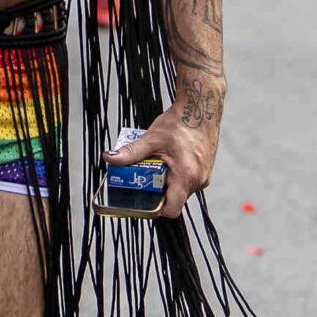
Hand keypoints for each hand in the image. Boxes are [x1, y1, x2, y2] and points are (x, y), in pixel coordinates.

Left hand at [109, 101, 220, 217]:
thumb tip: (110, 159)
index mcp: (186, 176)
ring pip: (182, 190)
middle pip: (174, 199)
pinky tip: (170, 161)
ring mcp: (204, 176)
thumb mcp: (151, 138)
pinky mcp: (206, 170)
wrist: (202, 106)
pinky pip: (189, 181)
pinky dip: (177, 175)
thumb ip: (131, 152)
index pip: (171, 210)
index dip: (156, 210)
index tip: (145, 200)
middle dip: (159, 192)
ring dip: (168, 182)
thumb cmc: (179, 122)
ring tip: (158, 166)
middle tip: (146, 179)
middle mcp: (198, 180)